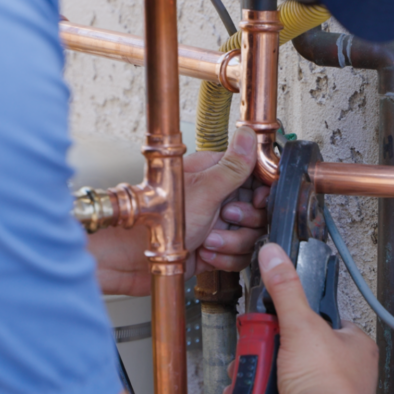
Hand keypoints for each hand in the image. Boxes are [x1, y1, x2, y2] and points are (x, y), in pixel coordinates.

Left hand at [88, 127, 267, 295]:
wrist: (130, 259)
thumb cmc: (157, 221)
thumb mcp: (204, 190)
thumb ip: (233, 166)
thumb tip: (247, 134)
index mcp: (214, 174)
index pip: (255, 176)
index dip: (262, 191)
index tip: (257, 200)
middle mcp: (217, 198)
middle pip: (258, 209)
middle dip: (246, 221)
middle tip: (225, 218)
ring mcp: (216, 223)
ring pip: (250, 235)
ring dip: (232, 243)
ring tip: (209, 240)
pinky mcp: (214, 248)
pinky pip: (239, 255)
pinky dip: (225, 259)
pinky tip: (206, 254)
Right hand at [224, 244, 377, 393]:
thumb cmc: (326, 385)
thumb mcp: (301, 324)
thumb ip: (285, 290)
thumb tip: (275, 257)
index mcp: (355, 347)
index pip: (324, 322)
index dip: (297, 319)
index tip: (278, 320)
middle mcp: (346, 375)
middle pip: (296, 350)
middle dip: (269, 350)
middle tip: (258, 350)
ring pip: (284, 375)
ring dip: (260, 373)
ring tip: (253, 374)